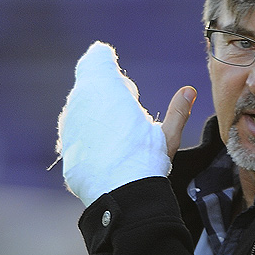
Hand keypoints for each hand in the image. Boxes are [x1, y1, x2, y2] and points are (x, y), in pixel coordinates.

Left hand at [56, 42, 192, 206]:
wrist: (119, 195)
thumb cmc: (146, 161)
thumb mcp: (169, 135)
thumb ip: (178, 110)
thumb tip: (189, 90)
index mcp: (105, 89)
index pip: (98, 59)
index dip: (108, 64)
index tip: (123, 82)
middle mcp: (81, 102)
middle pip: (89, 85)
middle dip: (105, 92)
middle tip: (125, 109)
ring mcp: (69, 126)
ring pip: (79, 110)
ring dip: (95, 115)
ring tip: (118, 133)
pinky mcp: (66, 148)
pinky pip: (75, 135)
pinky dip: (88, 138)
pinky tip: (105, 152)